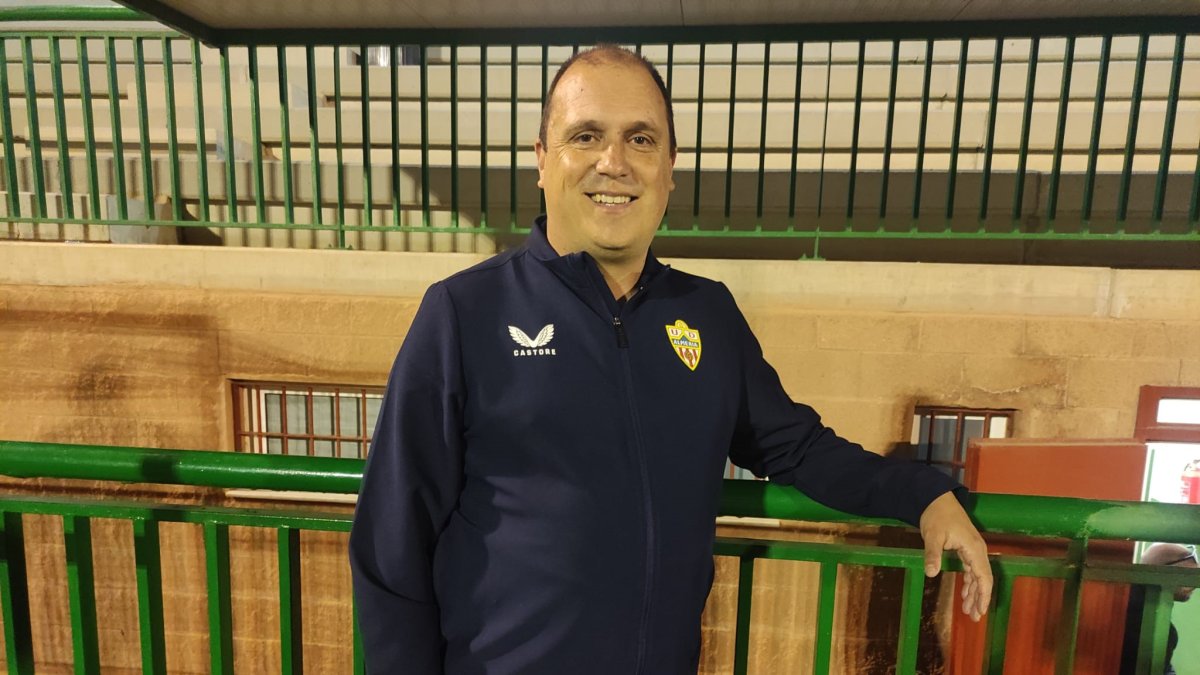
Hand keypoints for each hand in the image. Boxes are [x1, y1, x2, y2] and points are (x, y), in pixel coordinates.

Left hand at [918, 491, 991, 621]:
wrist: (937, 500)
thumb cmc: (937, 516)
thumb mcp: (933, 535)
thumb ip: (933, 554)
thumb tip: (931, 573)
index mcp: (974, 549)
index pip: (984, 576)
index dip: (984, 595)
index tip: (981, 611)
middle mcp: (978, 550)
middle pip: (983, 579)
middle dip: (980, 599)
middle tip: (974, 617)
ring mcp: (973, 550)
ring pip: (978, 576)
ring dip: (974, 593)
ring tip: (968, 610)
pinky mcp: (966, 549)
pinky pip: (972, 570)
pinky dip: (969, 582)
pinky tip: (965, 594)